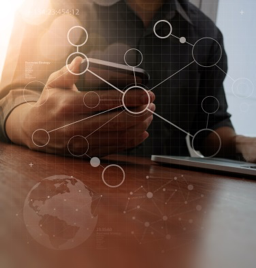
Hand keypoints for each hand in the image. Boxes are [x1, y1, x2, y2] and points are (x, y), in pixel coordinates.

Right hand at [6, 56, 154, 156]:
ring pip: (118, 137)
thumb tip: (82, 61)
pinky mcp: (86, 153)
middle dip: (139, 113)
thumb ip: (68, 72)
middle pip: (116, 121)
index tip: (147, 94)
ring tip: (149, 116)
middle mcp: (75, 126)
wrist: (35, 132)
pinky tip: (142, 132)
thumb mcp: (53, 84)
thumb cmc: (49, 104)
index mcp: (68, 105)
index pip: (105, 101)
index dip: (129, 98)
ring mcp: (81, 143)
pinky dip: (132, 141)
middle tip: (152, 106)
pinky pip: (114, 148)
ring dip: (139, 127)